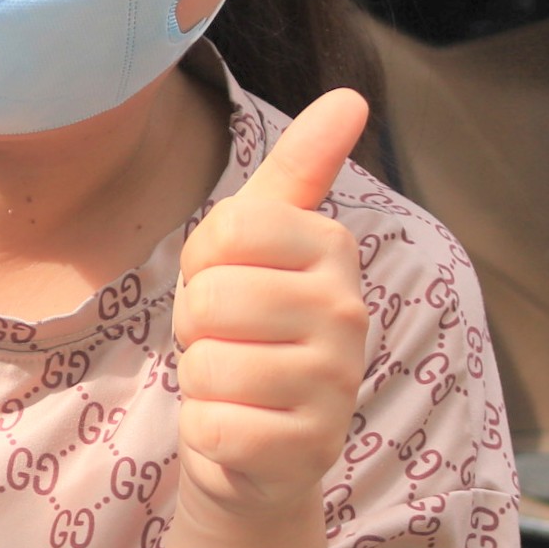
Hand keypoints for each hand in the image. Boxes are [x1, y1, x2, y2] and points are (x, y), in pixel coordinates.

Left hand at [171, 89, 370, 537]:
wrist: (255, 448)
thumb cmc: (247, 331)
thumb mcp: (258, 242)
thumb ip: (299, 167)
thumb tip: (351, 96)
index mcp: (333, 250)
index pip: (226, 229)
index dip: (202, 263)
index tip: (226, 284)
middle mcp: (349, 313)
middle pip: (213, 299)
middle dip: (197, 327)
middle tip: (227, 344)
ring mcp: (336, 385)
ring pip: (209, 365)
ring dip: (201, 380)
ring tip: (235, 385)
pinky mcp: (309, 451)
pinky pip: (213, 426)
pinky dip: (206, 433)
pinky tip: (238, 432)